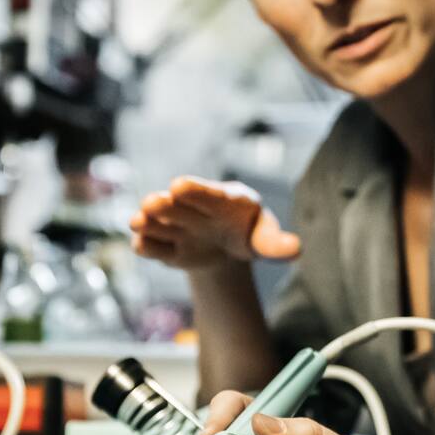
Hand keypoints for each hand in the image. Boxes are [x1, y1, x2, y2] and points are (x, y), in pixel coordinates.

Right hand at [130, 177, 299, 272]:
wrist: (228, 248)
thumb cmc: (249, 233)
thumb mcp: (264, 238)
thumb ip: (275, 244)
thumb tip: (296, 249)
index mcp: (223, 201)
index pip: (208, 193)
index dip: (194, 190)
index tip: (179, 186)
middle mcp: (195, 211)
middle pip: (178, 206)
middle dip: (165, 205)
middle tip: (152, 203)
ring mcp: (179, 228)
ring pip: (160, 223)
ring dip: (149, 222)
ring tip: (138, 222)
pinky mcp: (168, 248)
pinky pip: (155, 246)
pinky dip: (147, 245)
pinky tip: (140, 244)